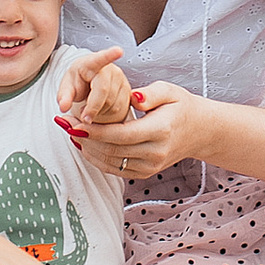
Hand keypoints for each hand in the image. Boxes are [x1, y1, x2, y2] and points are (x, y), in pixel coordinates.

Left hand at [58, 46, 133, 128]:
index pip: (100, 59)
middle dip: (92, 107)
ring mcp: (121, 79)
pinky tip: (101, 109)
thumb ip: (64, 97)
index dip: (110, 55)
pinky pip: (120, 108)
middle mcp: (110, 69)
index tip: (118, 51)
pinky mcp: (128, 90)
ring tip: (91, 107)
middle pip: (103, 92)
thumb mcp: (67, 88)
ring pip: (113, 104)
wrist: (89, 83)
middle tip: (82, 114)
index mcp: (91, 63)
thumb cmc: (79, 82)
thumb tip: (63, 106)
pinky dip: (108, 114)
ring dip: (100, 112)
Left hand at [64, 79, 211, 179]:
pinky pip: (115, 169)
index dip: (95, 131)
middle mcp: (156, 152)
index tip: (74, 121)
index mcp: (161, 130)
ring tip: (71, 132)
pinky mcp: (145, 173)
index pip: (121, 134)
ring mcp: (151, 166)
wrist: (199, 131)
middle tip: (64, 123)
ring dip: (87, 149)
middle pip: (112, 149)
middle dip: (85, 138)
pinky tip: (84, 145)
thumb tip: (133, 97)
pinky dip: (97, 159)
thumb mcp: (169, 91)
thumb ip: (150, 93)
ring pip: (111, 162)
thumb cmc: (180, 106)